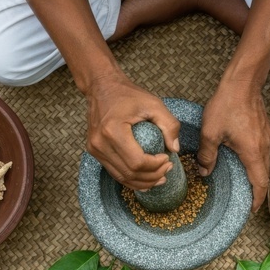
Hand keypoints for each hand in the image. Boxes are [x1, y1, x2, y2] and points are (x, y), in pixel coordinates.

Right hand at [85, 73, 180, 190]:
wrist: (102, 87)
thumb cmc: (128, 94)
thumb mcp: (154, 104)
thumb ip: (169, 124)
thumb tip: (175, 149)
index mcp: (113, 130)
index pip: (137, 162)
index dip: (155, 166)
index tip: (168, 158)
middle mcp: (100, 143)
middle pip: (129, 173)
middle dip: (152, 176)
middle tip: (168, 170)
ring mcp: (94, 149)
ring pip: (121, 177)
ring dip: (142, 182)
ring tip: (160, 178)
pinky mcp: (94, 151)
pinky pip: (114, 172)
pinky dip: (131, 179)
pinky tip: (145, 180)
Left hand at [198, 80, 269, 211]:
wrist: (243, 82)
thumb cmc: (227, 105)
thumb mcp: (210, 133)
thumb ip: (207, 155)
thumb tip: (204, 172)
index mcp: (252, 152)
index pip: (260, 183)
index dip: (257, 199)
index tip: (251, 209)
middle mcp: (263, 147)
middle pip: (263, 174)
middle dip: (256, 189)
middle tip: (244, 199)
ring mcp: (266, 137)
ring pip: (263, 162)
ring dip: (255, 174)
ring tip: (242, 181)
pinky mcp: (263, 129)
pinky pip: (261, 151)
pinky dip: (254, 160)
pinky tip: (241, 158)